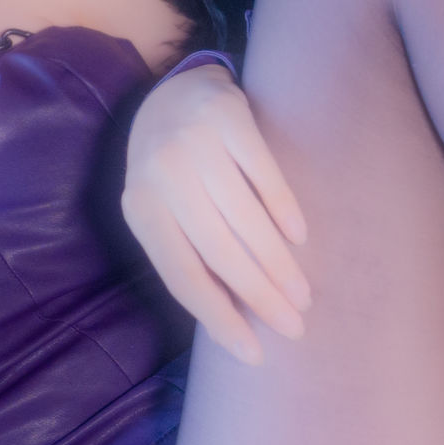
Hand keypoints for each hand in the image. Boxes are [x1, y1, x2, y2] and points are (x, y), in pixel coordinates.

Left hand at [122, 61, 310, 362]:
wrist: (175, 91)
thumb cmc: (173, 168)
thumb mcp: (163, 209)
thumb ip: (186, 253)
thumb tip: (230, 322)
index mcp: (140, 208)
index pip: (181, 276)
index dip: (218, 317)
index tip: (253, 353)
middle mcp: (162, 176)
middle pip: (217, 251)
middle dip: (259, 295)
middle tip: (294, 326)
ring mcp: (195, 144)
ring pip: (243, 217)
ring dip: (277, 263)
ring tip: (302, 294)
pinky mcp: (229, 117)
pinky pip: (263, 171)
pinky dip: (283, 207)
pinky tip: (299, 236)